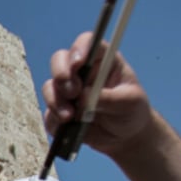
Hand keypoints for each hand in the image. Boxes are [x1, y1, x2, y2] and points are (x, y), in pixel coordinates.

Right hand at [42, 31, 151, 157]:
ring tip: (69, 117)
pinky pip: (49, 114)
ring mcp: (68, 93)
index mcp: (102, 61)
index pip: (87, 44)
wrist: (125, 137)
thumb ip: (108, 98)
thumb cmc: (131, 111)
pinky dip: (54, 120)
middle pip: (60, 60)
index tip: (78, 63)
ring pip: (50, 88)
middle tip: (72, 91)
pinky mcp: (59, 112)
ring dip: (56, 101)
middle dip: (61, 74)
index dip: (80, 48)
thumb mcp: (129, 102)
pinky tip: (67, 128)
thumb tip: (82, 96)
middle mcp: (81, 72)